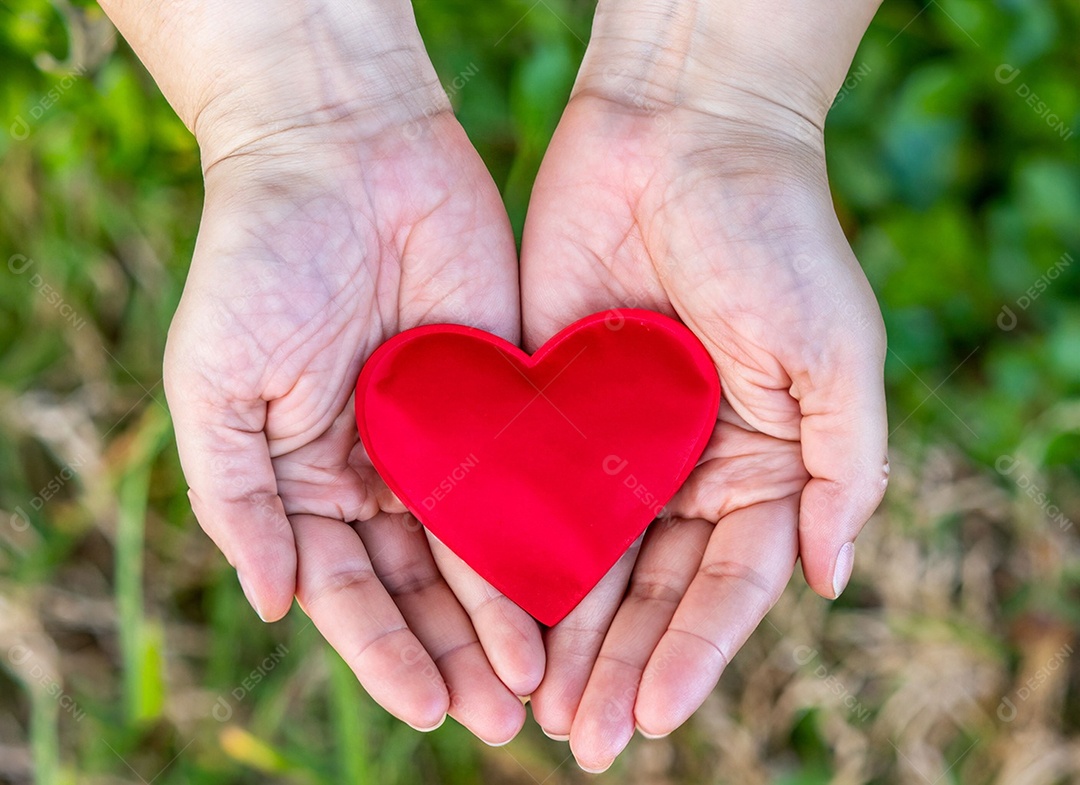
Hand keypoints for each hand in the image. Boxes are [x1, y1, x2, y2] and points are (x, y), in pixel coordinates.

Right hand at [101, 0, 543, 743]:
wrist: (344, 152)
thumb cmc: (260, 262)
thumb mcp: (217, 388)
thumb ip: (237, 500)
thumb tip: (271, 607)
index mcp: (310, 479)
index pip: (349, 590)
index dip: (385, 652)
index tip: (427, 706)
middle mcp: (384, 472)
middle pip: (422, 587)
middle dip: (457, 653)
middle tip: (500, 719)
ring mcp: (450, 438)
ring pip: (483, 548)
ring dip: (509, 618)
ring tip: (541, 685)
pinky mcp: (509, 395)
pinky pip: (530, 478)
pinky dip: (548, 536)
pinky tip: (576, 588)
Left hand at [520, 0, 887, 767]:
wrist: (682, 133)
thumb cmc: (775, 235)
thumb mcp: (835, 353)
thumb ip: (842, 469)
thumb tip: (833, 580)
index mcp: (758, 464)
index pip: (725, 585)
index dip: (693, 653)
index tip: (654, 714)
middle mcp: (683, 466)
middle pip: (650, 590)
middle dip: (619, 665)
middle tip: (584, 739)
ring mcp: (613, 441)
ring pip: (586, 557)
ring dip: (563, 633)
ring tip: (536, 707)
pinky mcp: (548, 404)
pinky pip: (529, 491)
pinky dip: (513, 553)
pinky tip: (494, 611)